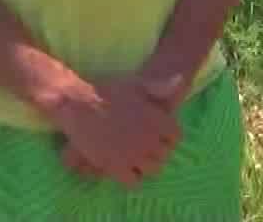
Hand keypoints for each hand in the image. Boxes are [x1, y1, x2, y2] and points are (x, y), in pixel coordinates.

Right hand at [49, 75, 182, 187]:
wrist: (81, 105)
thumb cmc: (108, 92)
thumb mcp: (137, 85)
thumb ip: (159, 87)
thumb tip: (181, 81)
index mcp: (158, 121)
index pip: (176, 137)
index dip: (168, 137)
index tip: (160, 136)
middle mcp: (150, 140)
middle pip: (164, 156)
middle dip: (157, 152)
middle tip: (145, 148)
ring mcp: (135, 156)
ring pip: (152, 170)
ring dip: (146, 166)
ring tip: (136, 160)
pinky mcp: (117, 167)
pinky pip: (134, 182)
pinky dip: (131, 178)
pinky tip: (124, 169)